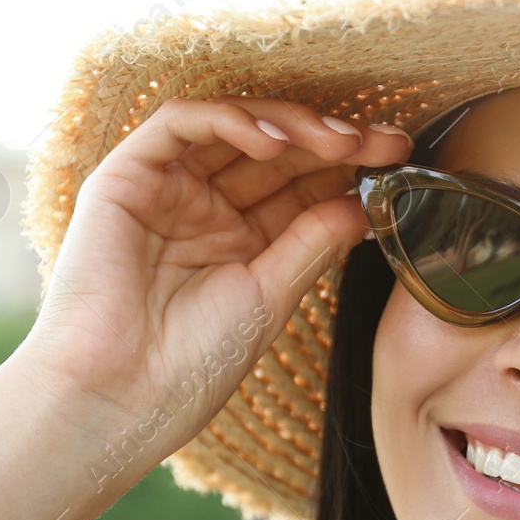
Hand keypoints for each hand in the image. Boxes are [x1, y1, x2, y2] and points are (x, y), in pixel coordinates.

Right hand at [17, 97, 411, 468]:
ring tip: (342, 142)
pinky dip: (229, 120)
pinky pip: (178, 124)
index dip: (349, 169)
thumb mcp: (271, 297)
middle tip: (386, 142)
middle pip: (275, 153)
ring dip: (292, 126)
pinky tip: (275, 141)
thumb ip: (313, 242)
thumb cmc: (190, 366)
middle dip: (334, 141)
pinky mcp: (123, 177)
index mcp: (240, 241)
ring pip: (233, 128)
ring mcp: (164, 190)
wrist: (118, 399)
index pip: (301, 186)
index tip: (400, 161)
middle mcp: (203, 208)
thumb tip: (364, 203)